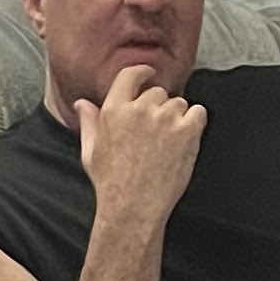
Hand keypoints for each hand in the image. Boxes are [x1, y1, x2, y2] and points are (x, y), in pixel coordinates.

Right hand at [72, 66, 204, 227]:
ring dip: (176, 118)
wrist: (134, 208)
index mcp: (114, 110)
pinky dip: (194, 124)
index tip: (149, 75)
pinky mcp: (187, 130)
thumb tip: (82, 104)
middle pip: (158, 92)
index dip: (143, 73)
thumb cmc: (111, 184)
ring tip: (167, 145)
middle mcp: (139, 109)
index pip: (131, 75)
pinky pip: (198, 113)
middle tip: (155, 135)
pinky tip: (183, 143)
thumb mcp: (91, 152)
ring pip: (179, 103)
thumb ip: (89, 123)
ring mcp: (165, 118)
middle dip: (159, 108)